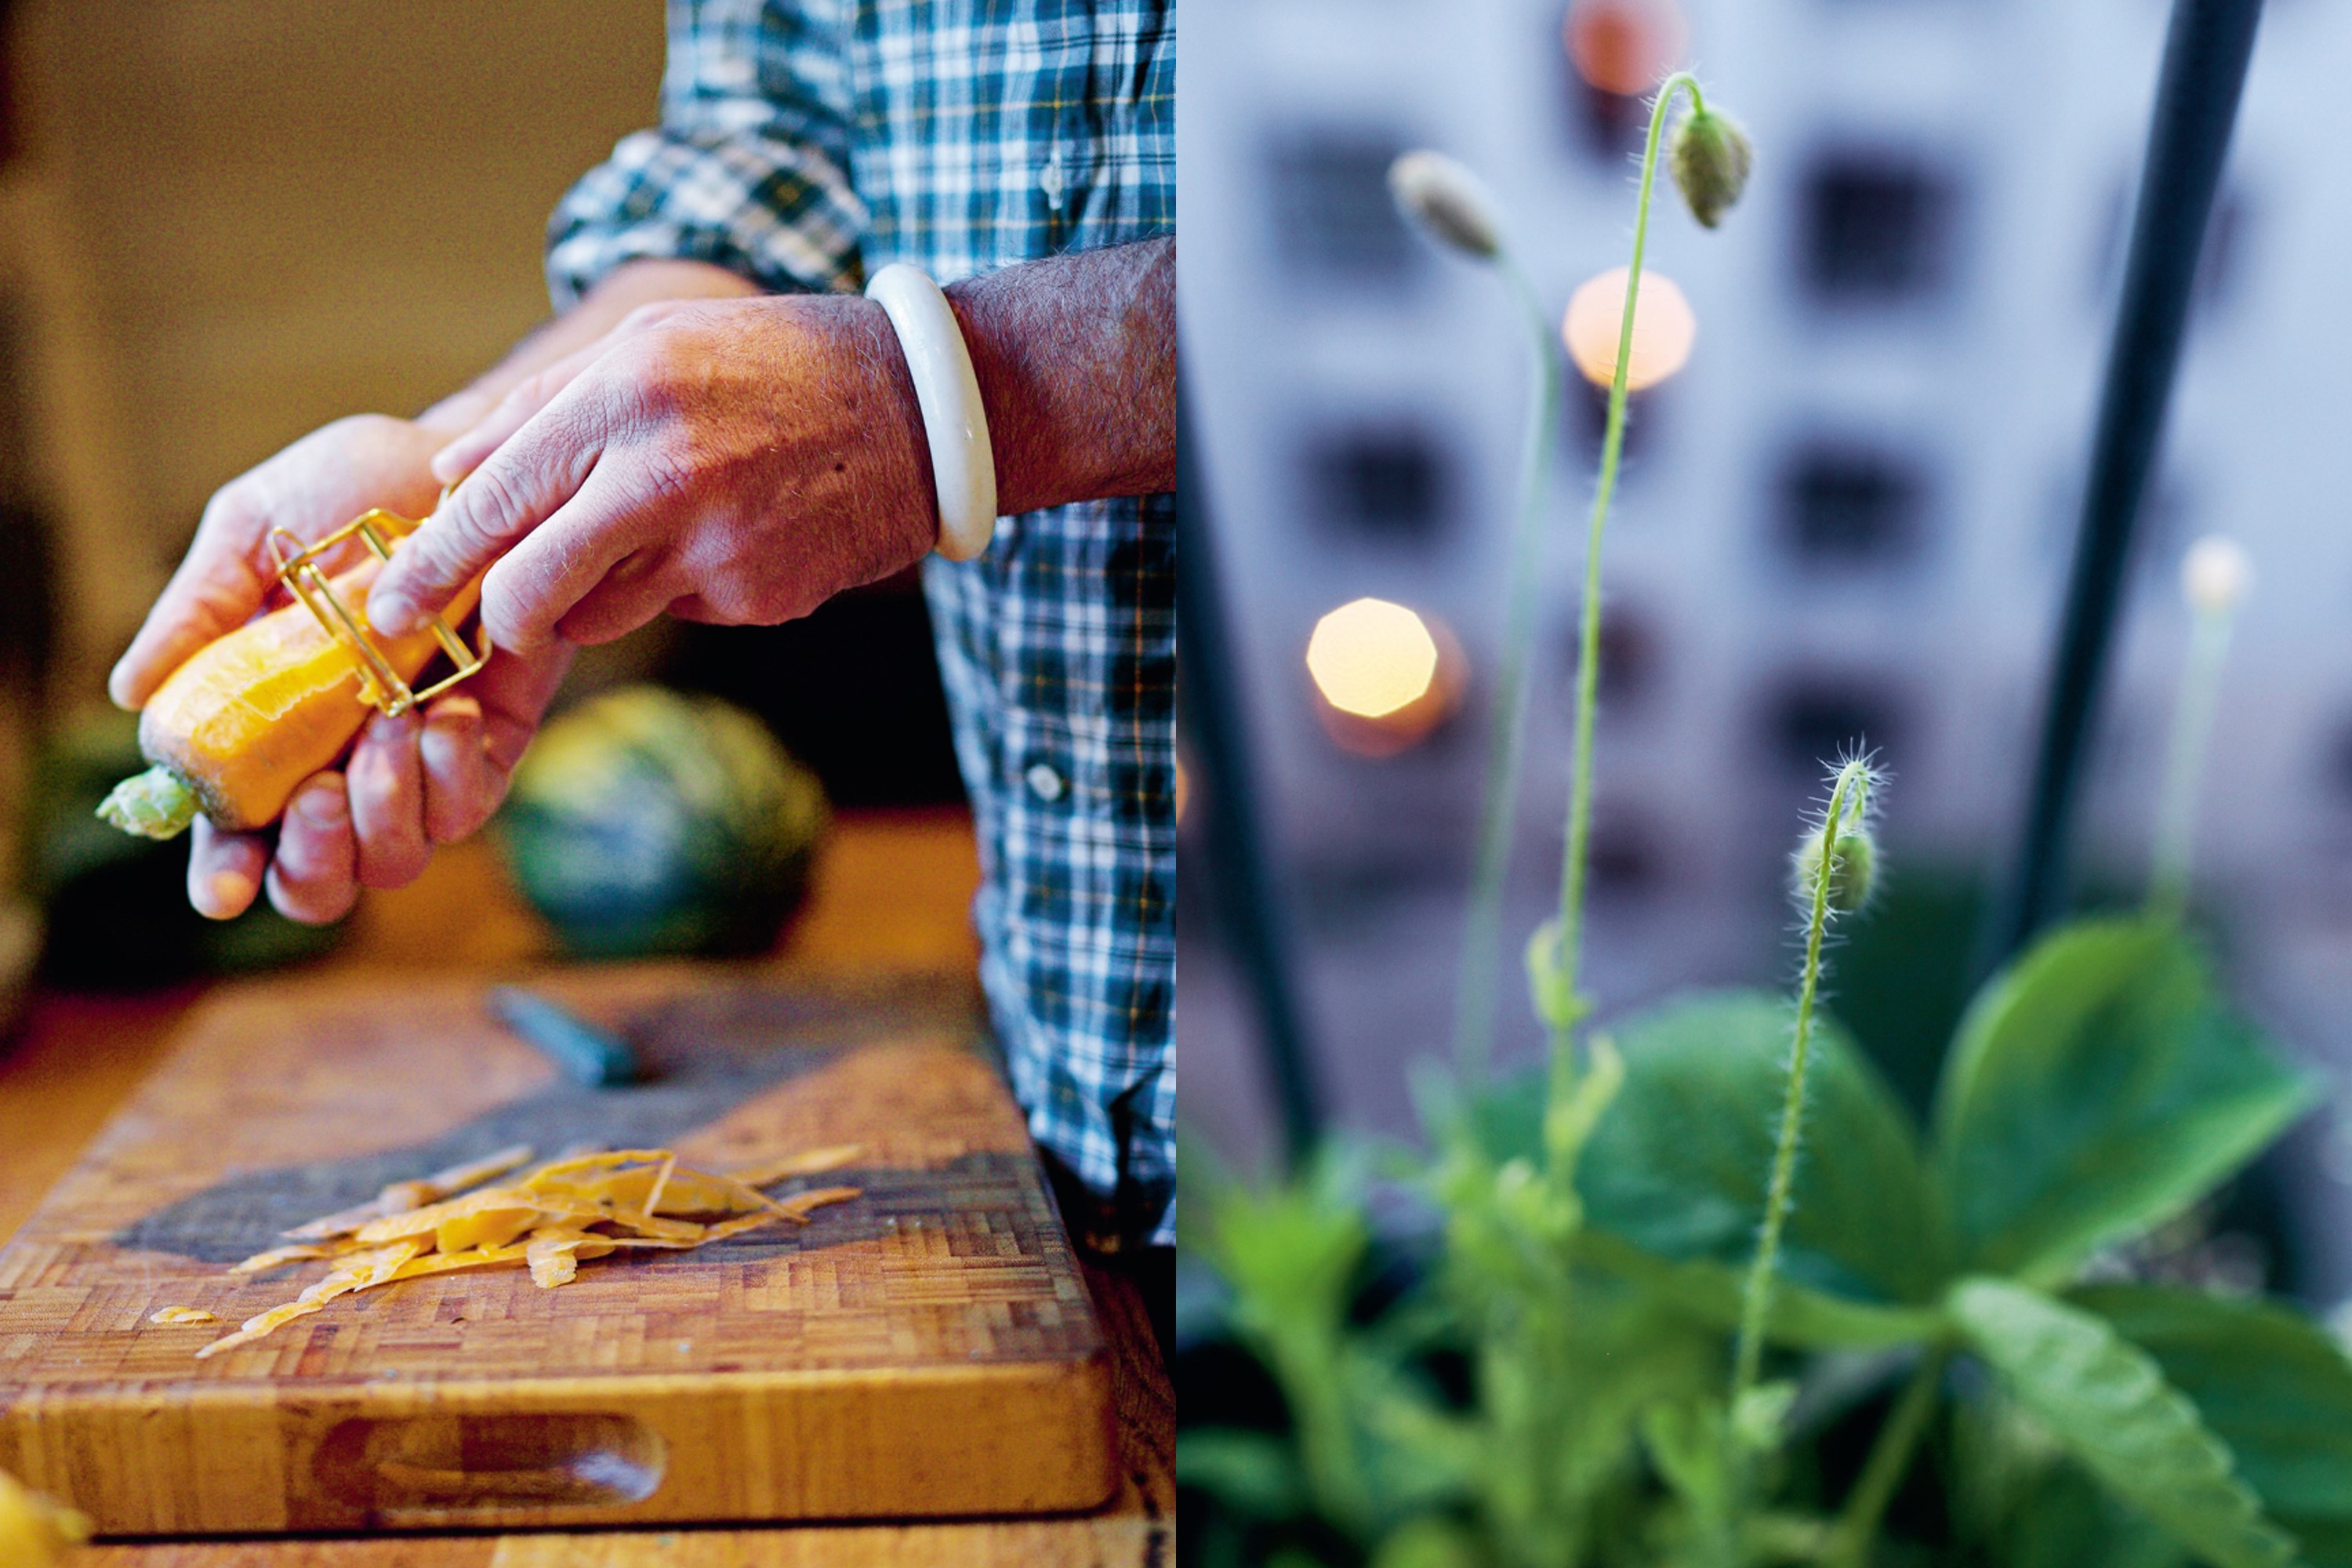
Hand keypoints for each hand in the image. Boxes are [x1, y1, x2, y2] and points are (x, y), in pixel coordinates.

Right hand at [109, 413, 571, 923]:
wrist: (465, 460)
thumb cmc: (353, 488)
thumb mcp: (257, 532)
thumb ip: (198, 611)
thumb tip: (130, 693)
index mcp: (263, 727)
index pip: (235, 834)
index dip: (224, 874)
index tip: (224, 888)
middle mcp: (338, 760)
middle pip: (319, 880)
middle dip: (313, 866)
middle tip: (318, 798)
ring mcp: (415, 759)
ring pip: (397, 859)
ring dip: (386, 810)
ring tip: (389, 722)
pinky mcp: (488, 740)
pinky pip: (469, 803)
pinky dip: (450, 774)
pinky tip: (443, 711)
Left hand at [365, 292, 936, 651]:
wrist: (917, 411)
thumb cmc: (772, 364)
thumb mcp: (653, 342)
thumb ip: (541, 405)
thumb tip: (445, 472)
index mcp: (624, 398)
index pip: (493, 501)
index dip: (429, 565)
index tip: (388, 608)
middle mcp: (664, 477)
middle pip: (527, 589)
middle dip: (493, 618)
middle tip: (484, 625)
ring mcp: (715, 548)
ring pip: (595, 615)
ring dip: (591, 595)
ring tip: (650, 534)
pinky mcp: (757, 597)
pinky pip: (675, 612)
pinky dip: (678, 587)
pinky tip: (729, 533)